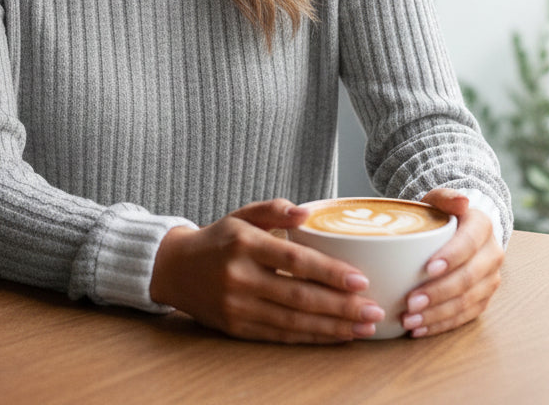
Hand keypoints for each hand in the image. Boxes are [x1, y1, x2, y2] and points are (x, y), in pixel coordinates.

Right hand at [150, 198, 385, 342]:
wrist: (174, 268)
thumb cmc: (218, 239)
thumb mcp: (242, 215)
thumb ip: (274, 210)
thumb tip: (307, 212)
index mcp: (244, 243)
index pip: (294, 261)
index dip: (329, 273)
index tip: (361, 280)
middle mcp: (240, 277)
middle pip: (299, 297)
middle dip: (341, 307)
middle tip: (374, 310)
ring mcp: (237, 307)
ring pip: (293, 322)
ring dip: (332, 327)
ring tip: (364, 327)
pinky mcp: (236, 328)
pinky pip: (280, 336)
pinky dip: (311, 338)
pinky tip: (335, 336)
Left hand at [401, 188, 503, 336]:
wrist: (457, 229)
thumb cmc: (440, 214)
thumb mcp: (438, 199)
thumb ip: (446, 197)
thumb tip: (463, 200)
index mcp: (483, 226)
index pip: (469, 243)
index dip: (451, 257)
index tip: (427, 268)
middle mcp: (492, 254)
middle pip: (468, 278)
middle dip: (439, 293)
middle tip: (410, 303)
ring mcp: (490, 280)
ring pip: (467, 302)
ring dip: (438, 314)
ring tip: (410, 320)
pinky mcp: (483, 299)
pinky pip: (465, 317)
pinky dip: (442, 325)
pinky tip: (420, 329)